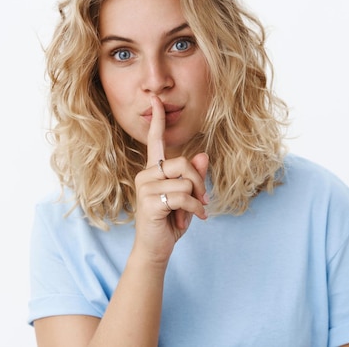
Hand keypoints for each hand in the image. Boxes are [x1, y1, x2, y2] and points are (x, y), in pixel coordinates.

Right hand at [133, 96, 208, 263]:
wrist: (155, 249)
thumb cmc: (170, 222)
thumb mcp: (187, 198)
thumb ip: (194, 177)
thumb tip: (203, 155)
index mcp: (154, 171)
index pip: (155, 140)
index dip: (157, 119)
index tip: (155, 99)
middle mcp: (146, 175)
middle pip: (183, 162)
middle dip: (199, 183)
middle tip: (202, 202)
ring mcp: (145, 187)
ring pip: (185, 181)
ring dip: (196, 201)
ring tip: (191, 215)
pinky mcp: (149, 202)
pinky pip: (183, 197)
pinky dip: (194, 210)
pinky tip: (191, 221)